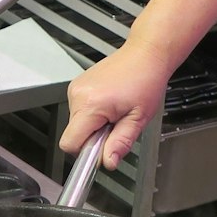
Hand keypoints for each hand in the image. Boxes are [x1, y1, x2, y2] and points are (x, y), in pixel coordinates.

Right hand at [59, 41, 172, 168]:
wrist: (146, 54)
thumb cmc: (146, 80)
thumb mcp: (139, 118)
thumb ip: (121, 142)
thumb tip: (107, 163)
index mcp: (90, 105)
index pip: (70, 143)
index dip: (87, 152)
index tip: (103, 148)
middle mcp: (77, 95)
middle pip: (75, 134)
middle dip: (95, 136)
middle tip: (118, 123)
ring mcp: (75, 88)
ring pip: (77, 123)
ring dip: (95, 124)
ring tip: (117, 110)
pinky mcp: (77, 85)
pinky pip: (80, 110)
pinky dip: (94, 113)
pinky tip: (111, 102)